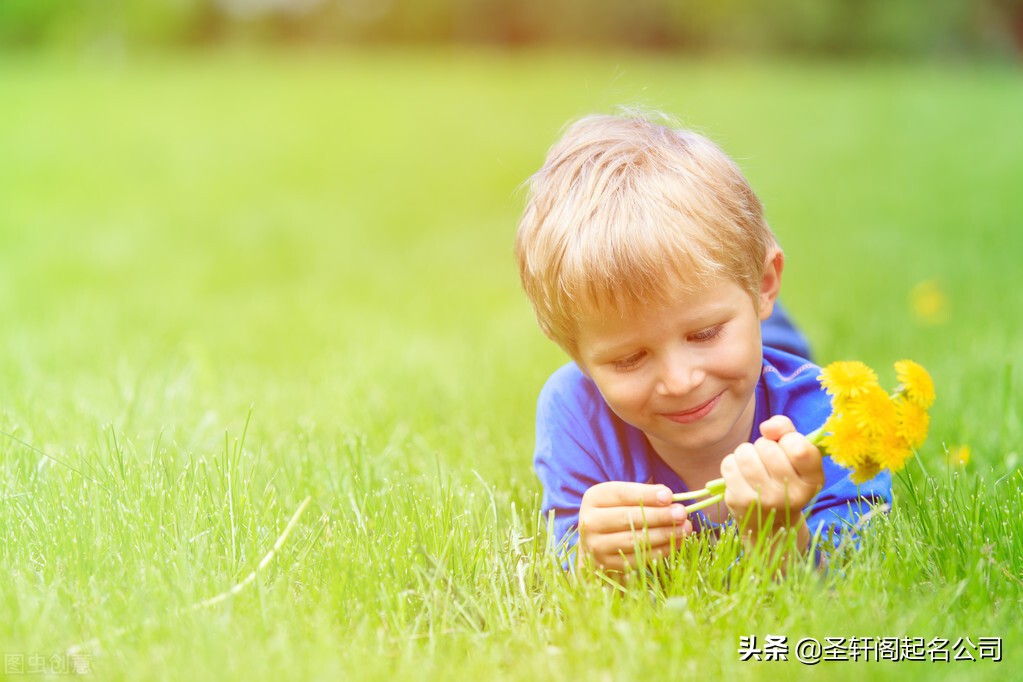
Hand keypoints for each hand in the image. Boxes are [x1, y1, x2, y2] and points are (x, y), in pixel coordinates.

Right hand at [577, 481, 691, 571]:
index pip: (622, 494)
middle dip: (659, 516)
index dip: (646, 495)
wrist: (597, 542)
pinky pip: (638, 558)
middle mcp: (590, 522)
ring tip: (684, 528)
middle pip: (628, 518)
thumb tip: (669, 498)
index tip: (669, 496)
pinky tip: (675, 542)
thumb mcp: (624, 498)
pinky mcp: (607, 565)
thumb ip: (644, 495)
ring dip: (663, 534)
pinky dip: (660, 551)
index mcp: (594, 498)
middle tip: (682, 513)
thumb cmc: (617, 513)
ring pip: (634, 540)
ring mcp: (596, 546)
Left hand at [720, 415, 823, 537]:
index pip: (798, 447)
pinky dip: (733, 464)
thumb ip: (786, 430)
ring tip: (753, 466)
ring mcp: (766, 500)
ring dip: (746, 453)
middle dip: (763, 446)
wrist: (770, 520)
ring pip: (745, 453)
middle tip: (767, 460)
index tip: (785, 447)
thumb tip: (766, 427)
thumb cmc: (784, 476)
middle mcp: (793, 494)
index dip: (786, 439)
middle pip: (766, 447)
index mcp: (813, 480)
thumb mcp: (794, 453)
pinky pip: (729, 464)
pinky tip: (742, 476)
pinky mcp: (741, 501)